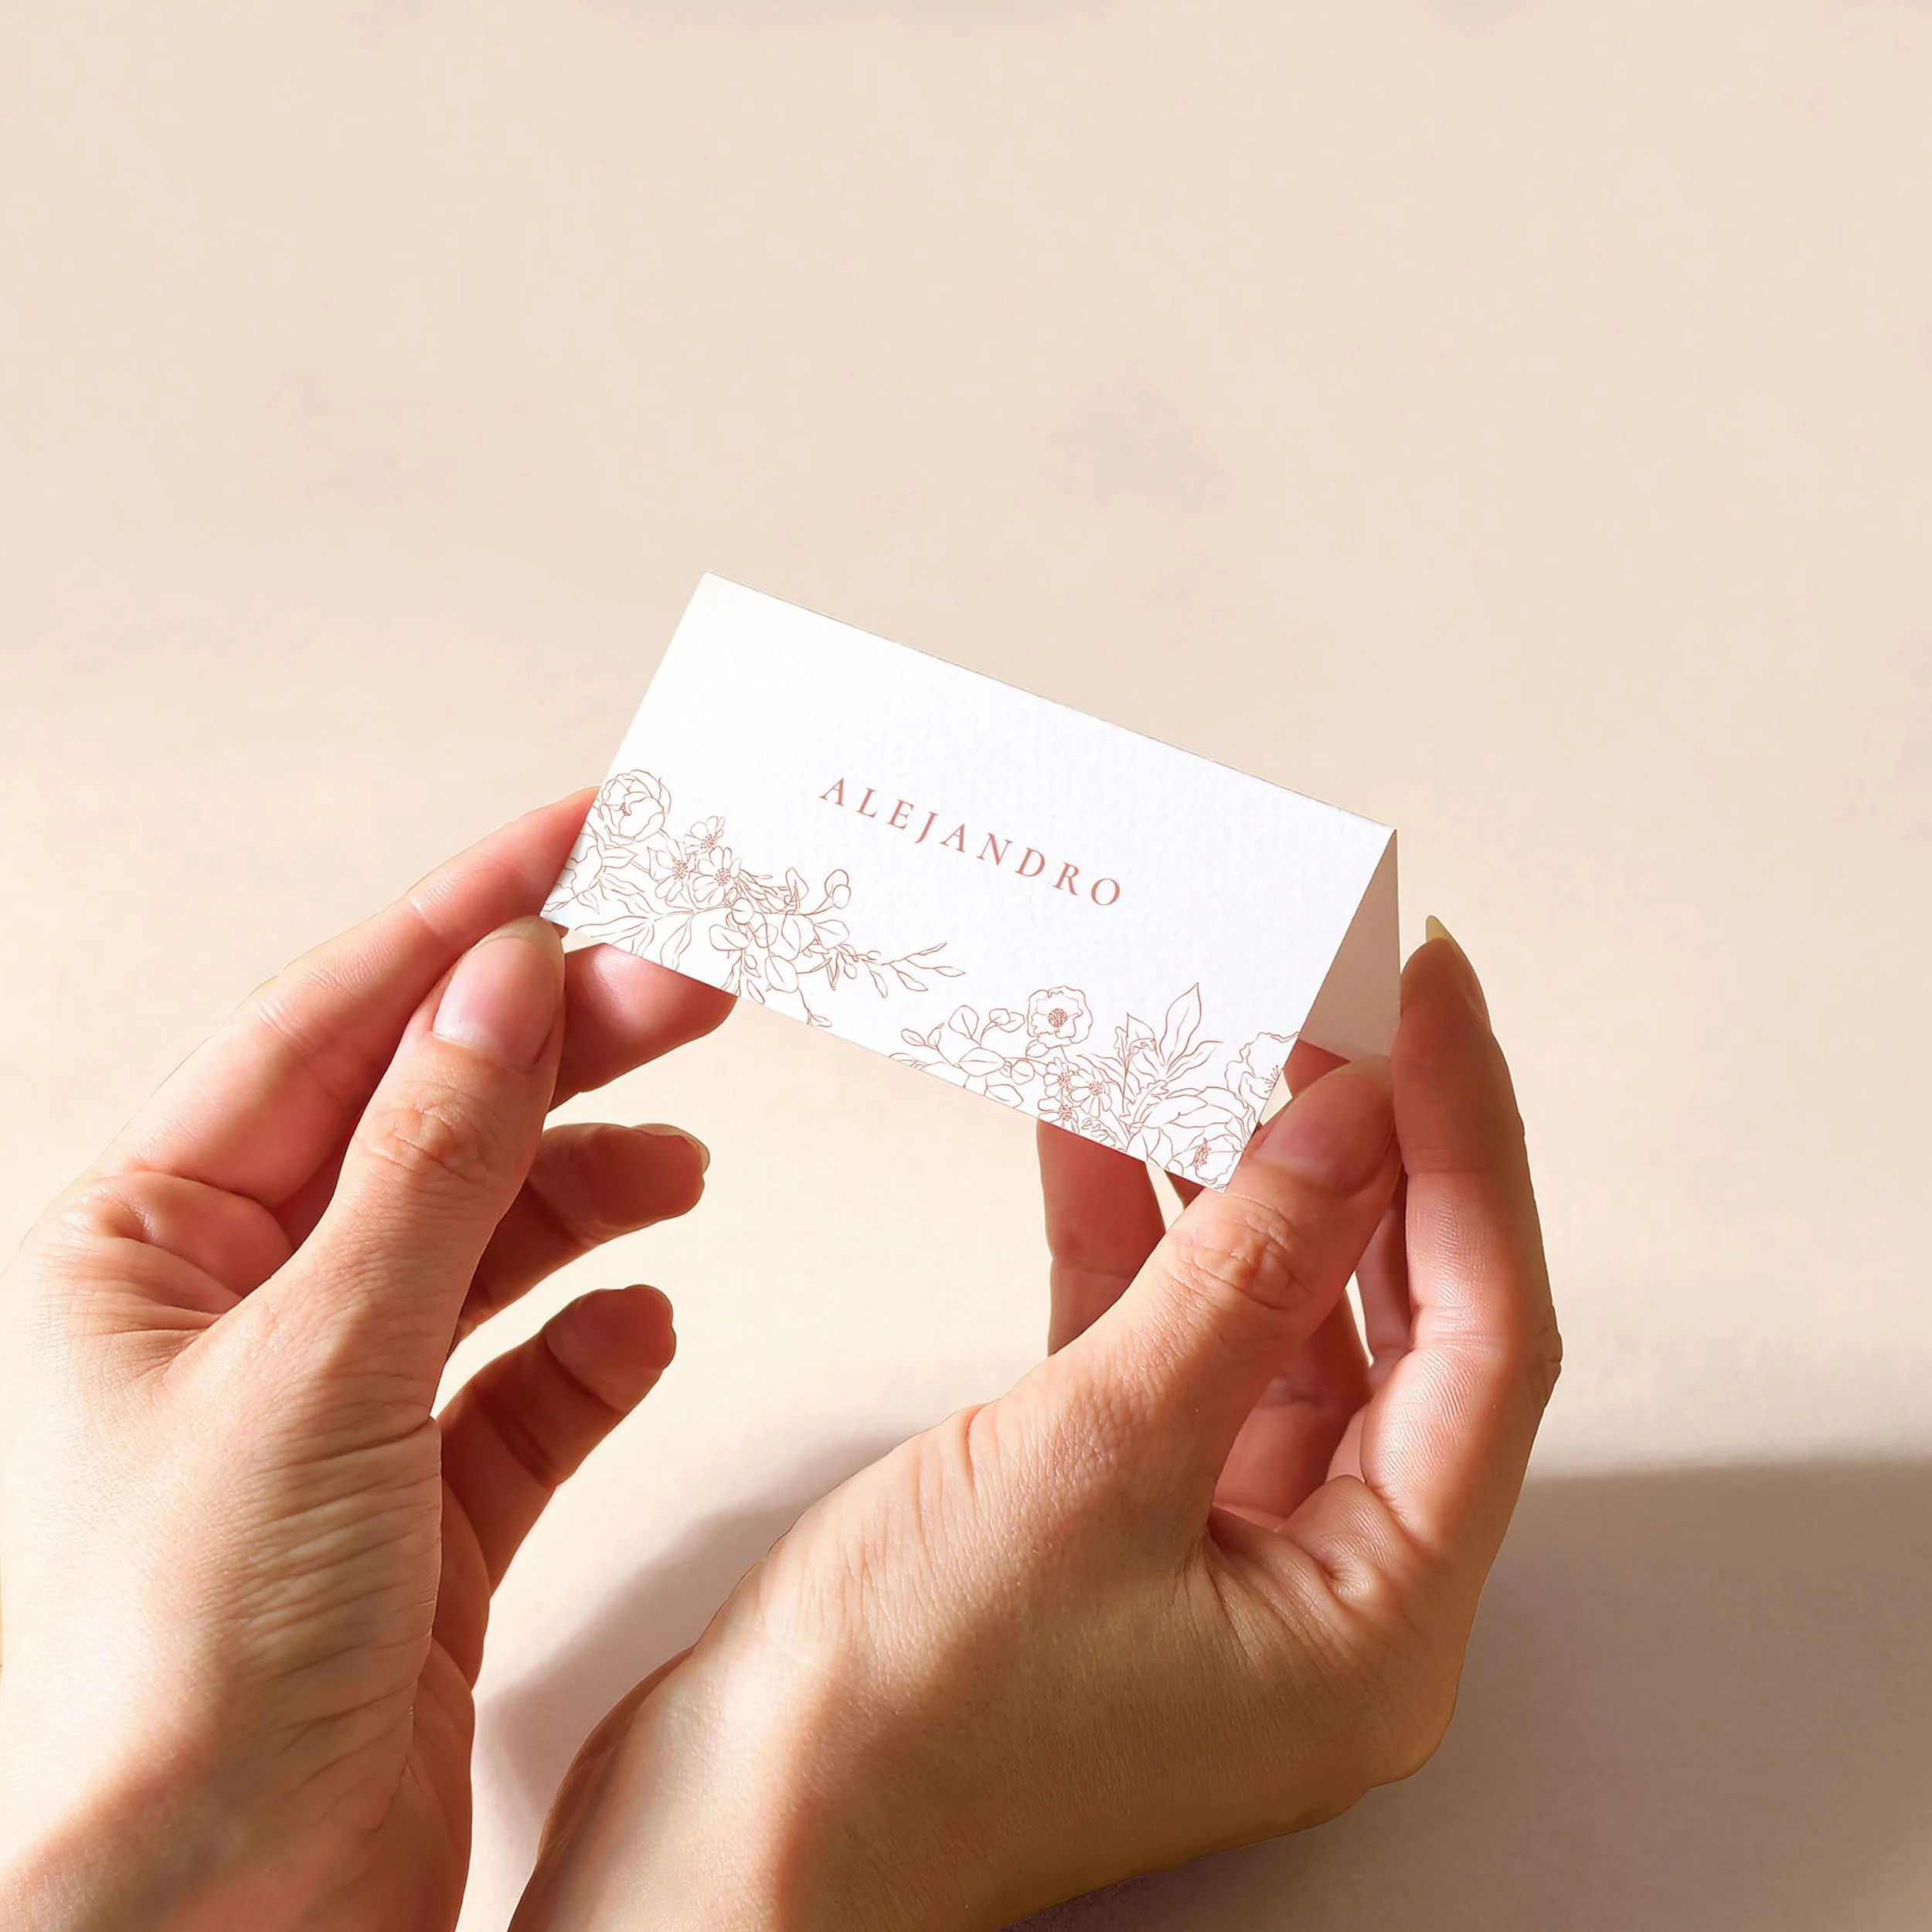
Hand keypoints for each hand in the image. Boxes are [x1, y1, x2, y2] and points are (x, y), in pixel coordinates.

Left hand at [0, 796, 731, 1931]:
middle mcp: (238, 1310)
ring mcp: (334, 1408)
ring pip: (486, 1240)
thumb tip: (505, 976)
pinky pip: (525, 1383)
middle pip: (430, 1121)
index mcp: (152, 1243)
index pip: (337, 1023)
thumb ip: (430, 1160)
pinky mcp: (419, 1509)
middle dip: (564, 1046)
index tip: (590, 831)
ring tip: (680, 1159)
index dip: (470, 914)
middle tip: (695, 976)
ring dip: (588, 1189)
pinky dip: (592, 1345)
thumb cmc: (188, 1673)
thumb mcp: (320, 1362)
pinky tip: (643, 1322)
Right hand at [514, 927, 1557, 1929]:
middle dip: (1360, 1150)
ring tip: (1217, 1036)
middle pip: (1390, 1320)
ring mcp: (1212, 1551)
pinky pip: (1157, 1345)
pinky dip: (1133, 1240)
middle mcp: (1318, 1591)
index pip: (1484, 1336)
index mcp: (1375, 1620)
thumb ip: (1237, 1278)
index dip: (1469, 1148)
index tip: (1432, 1002)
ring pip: (1264, 1318)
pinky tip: (1103, 1132)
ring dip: (1234, 1179)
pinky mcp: (1112, 1515)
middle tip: (1331, 1004)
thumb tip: (1348, 1129)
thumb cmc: (903, 1721)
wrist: (730, 1835)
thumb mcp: (1095, 1458)